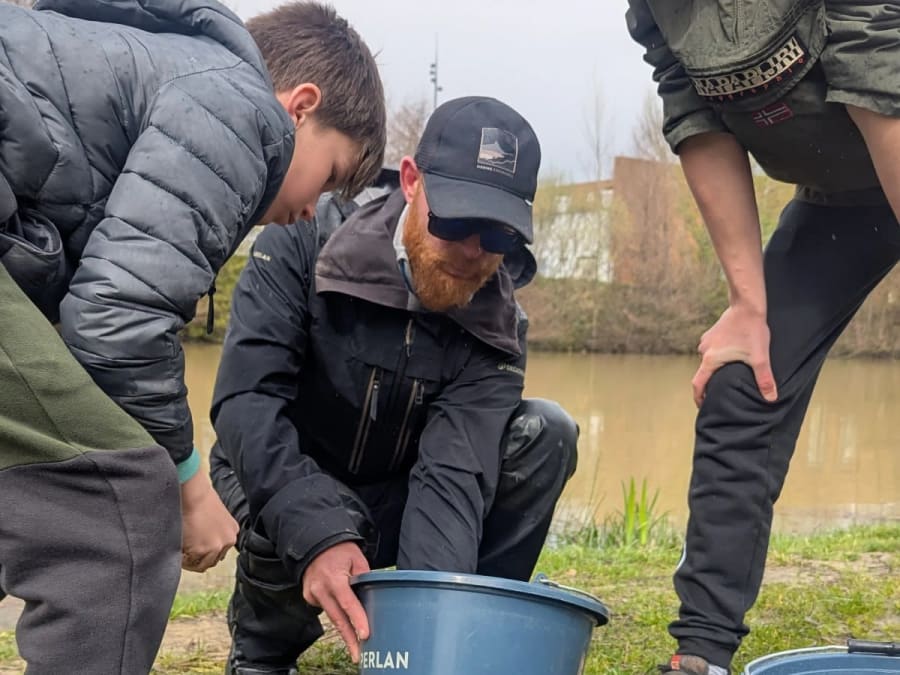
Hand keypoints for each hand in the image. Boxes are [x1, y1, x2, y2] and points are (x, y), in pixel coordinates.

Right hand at [180, 471, 237, 571]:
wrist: (193, 493)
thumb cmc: (199, 498)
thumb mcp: (216, 516)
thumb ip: (213, 531)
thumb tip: (202, 541)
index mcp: (232, 532)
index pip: (219, 552)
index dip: (204, 553)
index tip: (193, 550)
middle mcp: (228, 541)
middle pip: (211, 561)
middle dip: (197, 559)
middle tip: (184, 553)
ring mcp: (216, 547)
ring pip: (200, 565)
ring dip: (188, 561)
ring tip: (179, 550)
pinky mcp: (202, 550)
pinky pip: (188, 563)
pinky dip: (180, 559)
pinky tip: (176, 548)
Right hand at [302, 541, 370, 662]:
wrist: (313, 542)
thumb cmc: (339, 549)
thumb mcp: (357, 558)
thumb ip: (364, 576)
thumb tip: (372, 594)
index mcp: (334, 578)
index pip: (348, 603)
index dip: (357, 619)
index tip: (365, 634)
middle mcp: (320, 589)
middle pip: (337, 618)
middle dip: (349, 638)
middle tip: (358, 654)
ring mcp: (312, 594)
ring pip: (331, 617)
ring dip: (343, 630)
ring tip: (354, 646)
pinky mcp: (309, 596)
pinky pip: (324, 608)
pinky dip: (334, 611)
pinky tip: (341, 609)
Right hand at [692, 304, 777, 406]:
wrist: (747, 305)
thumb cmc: (752, 330)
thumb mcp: (759, 357)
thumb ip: (764, 379)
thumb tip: (771, 398)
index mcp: (710, 360)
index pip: (698, 384)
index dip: (699, 397)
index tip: (703, 406)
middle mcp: (704, 351)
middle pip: (703, 372)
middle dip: (711, 382)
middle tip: (721, 391)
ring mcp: (706, 340)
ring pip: (708, 360)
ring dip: (716, 368)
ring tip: (729, 373)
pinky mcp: (712, 333)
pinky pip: (712, 349)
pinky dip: (718, 356)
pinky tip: (731, 355)